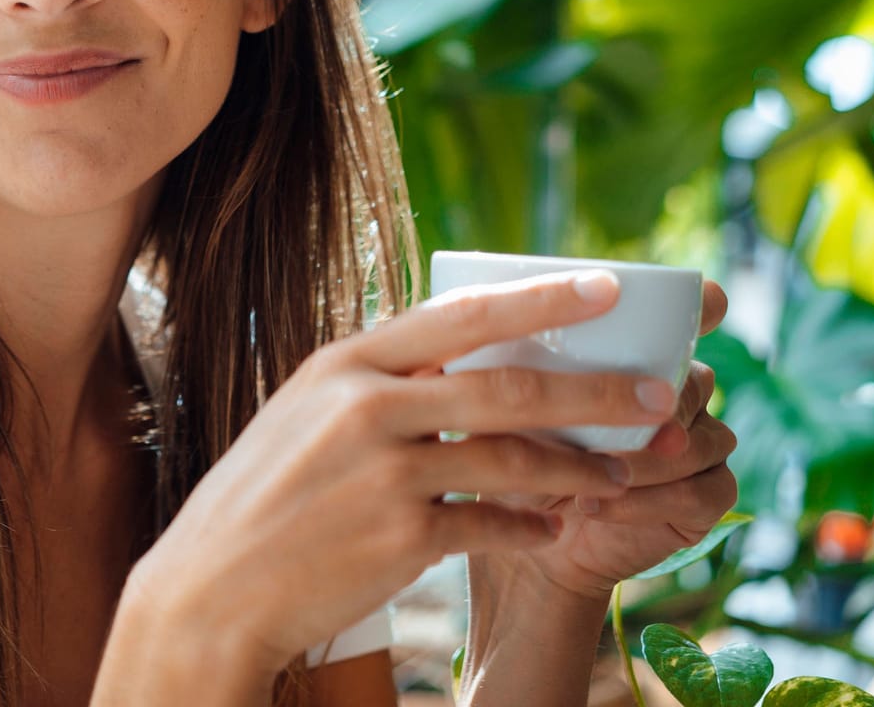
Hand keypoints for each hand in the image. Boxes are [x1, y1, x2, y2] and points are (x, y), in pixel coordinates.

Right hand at [111, 270, 676, 682]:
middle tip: (660, 394)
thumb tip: (456, 363)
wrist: (213, 587)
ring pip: (515, 459)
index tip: (606, 286)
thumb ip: (375, 387)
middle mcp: (365, 406)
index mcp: (343, 363)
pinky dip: (530, 529)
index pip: (460, 313)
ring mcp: (384, 472)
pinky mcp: (401, 538)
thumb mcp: (305, 417)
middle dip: (597, 389)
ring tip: (623, 472)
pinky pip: (493, 527)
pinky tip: (550, 534)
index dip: (541, 297)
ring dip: (581, 467)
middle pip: (508, 385)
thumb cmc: (263, 501)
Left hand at [478, 279, 739, 602]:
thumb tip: (480, 326)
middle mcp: (680, 392)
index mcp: (641, 354)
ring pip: (699, 440)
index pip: (692, 315)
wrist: (519, 534)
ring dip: (642, 458)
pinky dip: (647, 500)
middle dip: (650, 402)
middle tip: (606, 423)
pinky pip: (702, 493)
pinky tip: (596, 505)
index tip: (701, 302)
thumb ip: (507, 363)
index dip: (703, 305)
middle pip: (691, 382)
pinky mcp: (705, 499)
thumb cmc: (507, 450)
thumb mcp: (499, 401)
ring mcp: (701, 445)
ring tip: (585, 475)